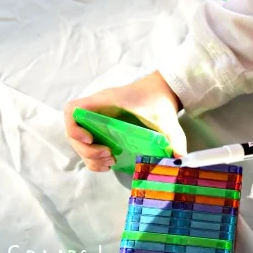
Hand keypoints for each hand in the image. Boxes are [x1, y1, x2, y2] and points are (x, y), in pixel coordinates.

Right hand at [64, 71, 185, 172]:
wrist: (163, 90)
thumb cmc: (159, 100)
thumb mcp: (167, 120)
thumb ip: (174, 138)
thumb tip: (179, 160)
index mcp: (105, 102)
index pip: (73, 110)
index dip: (74, 128)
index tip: (91, 140)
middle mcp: (97, 109)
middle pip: (74, 132)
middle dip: (86, 151)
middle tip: (109, 157)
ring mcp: (98, 118)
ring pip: (80, 140)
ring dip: (89, 157)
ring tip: (110, 162)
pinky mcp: (104, 127)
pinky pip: (89, 143)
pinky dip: (94, 156)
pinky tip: (110, 161)